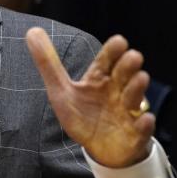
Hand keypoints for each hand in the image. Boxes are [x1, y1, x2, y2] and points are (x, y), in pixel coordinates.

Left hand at [25, 27, 154, 167]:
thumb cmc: (82, 114)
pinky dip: (144, 124)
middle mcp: (117, 91)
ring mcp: (128, 112)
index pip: (106, 61)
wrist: (99, 147)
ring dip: (138, 89)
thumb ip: (48, 63)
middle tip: (133, 56)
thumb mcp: (61, 90)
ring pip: (136, 97)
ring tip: (140, 78)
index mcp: (100, 79)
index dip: (112, 51)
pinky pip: (142, 128)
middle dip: (129, 66)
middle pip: (125, 75)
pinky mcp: (135, 134)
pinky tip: (145, 119)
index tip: (119, 41)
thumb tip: (32, 31)